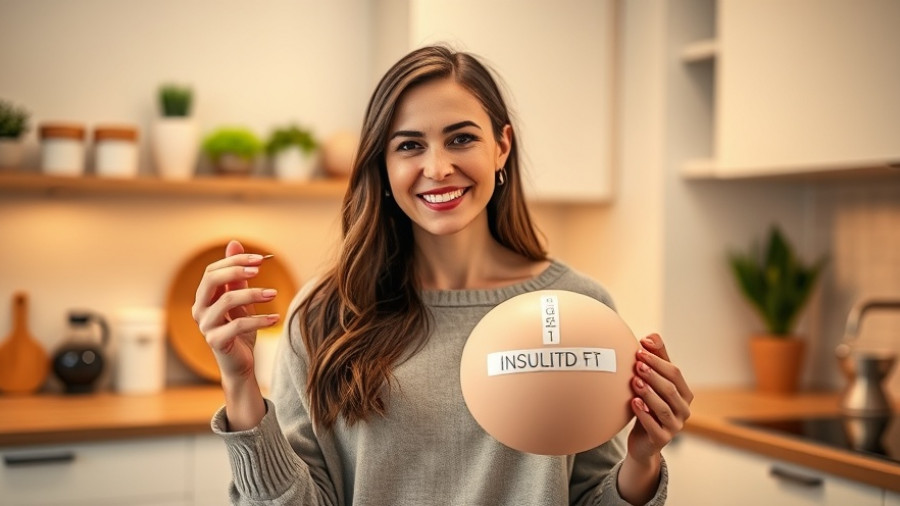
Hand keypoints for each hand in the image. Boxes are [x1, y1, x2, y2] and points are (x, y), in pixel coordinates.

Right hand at [191, 239, 279, 381]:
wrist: (240, 363)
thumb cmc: (240, 330)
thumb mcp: (242, 299)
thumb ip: (237, 275)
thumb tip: (234, 243)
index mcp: (204, 297)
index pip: (212, 270)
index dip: (235, 261)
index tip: (260, 259)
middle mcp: (199, 309)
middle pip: (212, 280)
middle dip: (237, 270)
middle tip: (260, 269)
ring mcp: (205, 326)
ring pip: (227, 300)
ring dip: (253, 293)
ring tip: (274, 293)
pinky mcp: (216, 341)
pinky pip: (238, 325)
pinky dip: (260, 320)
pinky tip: (275, 318)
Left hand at [627, 333, 692, 462]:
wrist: (643, 440)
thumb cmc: (648, 405)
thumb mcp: (653, 382)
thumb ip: (655, 359)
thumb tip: (649, 336)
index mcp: (684, 393)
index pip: (674, 373)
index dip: (657, 361)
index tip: (639, 349)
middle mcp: (684, 409)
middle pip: (670, 389)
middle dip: (653, 375)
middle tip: (636, 363)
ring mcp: (675, 426)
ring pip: (663, 407)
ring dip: (648, 393)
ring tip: (634, 381)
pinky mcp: (662, 438)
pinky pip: (654, 426)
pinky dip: (644, 414)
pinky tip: (633, 403)